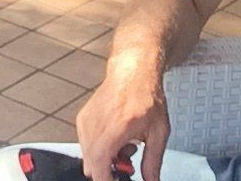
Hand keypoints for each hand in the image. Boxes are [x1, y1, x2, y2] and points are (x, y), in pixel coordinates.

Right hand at [77, 63, 169, 180]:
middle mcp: (95, 127)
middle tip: (128, 160)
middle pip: (91, 167)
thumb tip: (151, 180)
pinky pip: (85, 145)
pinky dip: (99, 148)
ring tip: (125, 145)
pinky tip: (116, 136)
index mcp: (115, 130)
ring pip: (88, 157)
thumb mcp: (158, 132)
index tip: (118, 180)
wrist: (133, 71)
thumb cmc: (146, 95)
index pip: (99, 170)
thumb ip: (153, 161)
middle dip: (108, 170)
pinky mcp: (82, 119)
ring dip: (104, 159)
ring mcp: (86, 123)